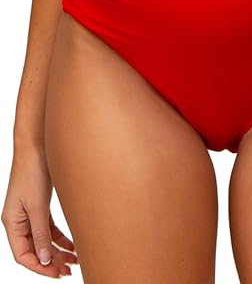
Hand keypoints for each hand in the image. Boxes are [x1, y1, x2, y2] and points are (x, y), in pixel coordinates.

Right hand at [1, 144, 78, 276]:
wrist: (37, 144)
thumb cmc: (32, 172)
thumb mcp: (37, 206)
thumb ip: (40, 234)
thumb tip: (45, 260)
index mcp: (12, 223)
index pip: (23, 255)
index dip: (39, 267)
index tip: (56, 273)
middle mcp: (19, 221)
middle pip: (34, 249)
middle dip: (51, 262)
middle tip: (69, 270)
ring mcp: (29, 213)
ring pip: (43, 240)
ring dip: (58, 251)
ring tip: (75, 260)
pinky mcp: (40, 205)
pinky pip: (48, 228)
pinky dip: (60, 237)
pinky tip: (72, 244)